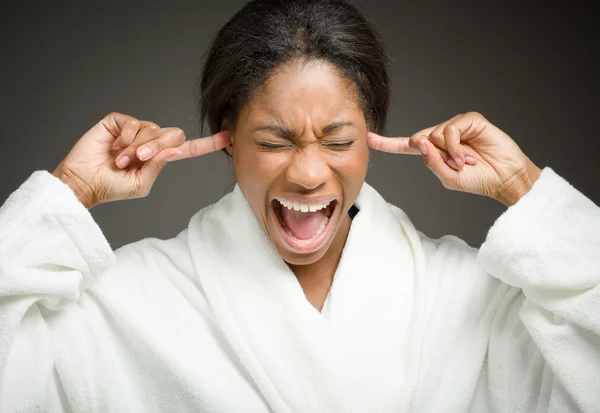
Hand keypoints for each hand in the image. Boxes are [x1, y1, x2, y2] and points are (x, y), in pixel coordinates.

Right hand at [52, 112, 230, 207]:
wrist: (84, 182)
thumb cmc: (112, 187)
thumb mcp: (141, 184)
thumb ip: (158, 167)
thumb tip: (174, 150)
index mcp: (160, 158)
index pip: (188, 148)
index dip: (208, 143)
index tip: (228, 136)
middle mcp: (151, 142)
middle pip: (173, 135)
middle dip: (157, 148)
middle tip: (138, 159)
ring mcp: (136, 130)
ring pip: (152, 129)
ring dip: (136, 147)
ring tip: (120, 160)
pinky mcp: (119, 122)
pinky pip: (134, 122)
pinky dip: (125, 138)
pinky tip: (114, 147)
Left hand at [367, 112, 541, 205]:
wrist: (505, 178)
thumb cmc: (478, 180)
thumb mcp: (448, 178)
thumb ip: (431, 163)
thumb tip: (419, 141)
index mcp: (432, 152)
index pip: (405, 146)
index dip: (386, 142)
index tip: (367, 137)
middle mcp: (441, 136)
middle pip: (418, 139)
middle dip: (434, 156)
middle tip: (456, 166)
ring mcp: (455, 126)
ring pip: (434, 134)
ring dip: (449, 154)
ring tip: (467, 160)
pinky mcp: (469, 120)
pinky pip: (449, 131)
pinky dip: (456, 146)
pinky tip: (469, 154)